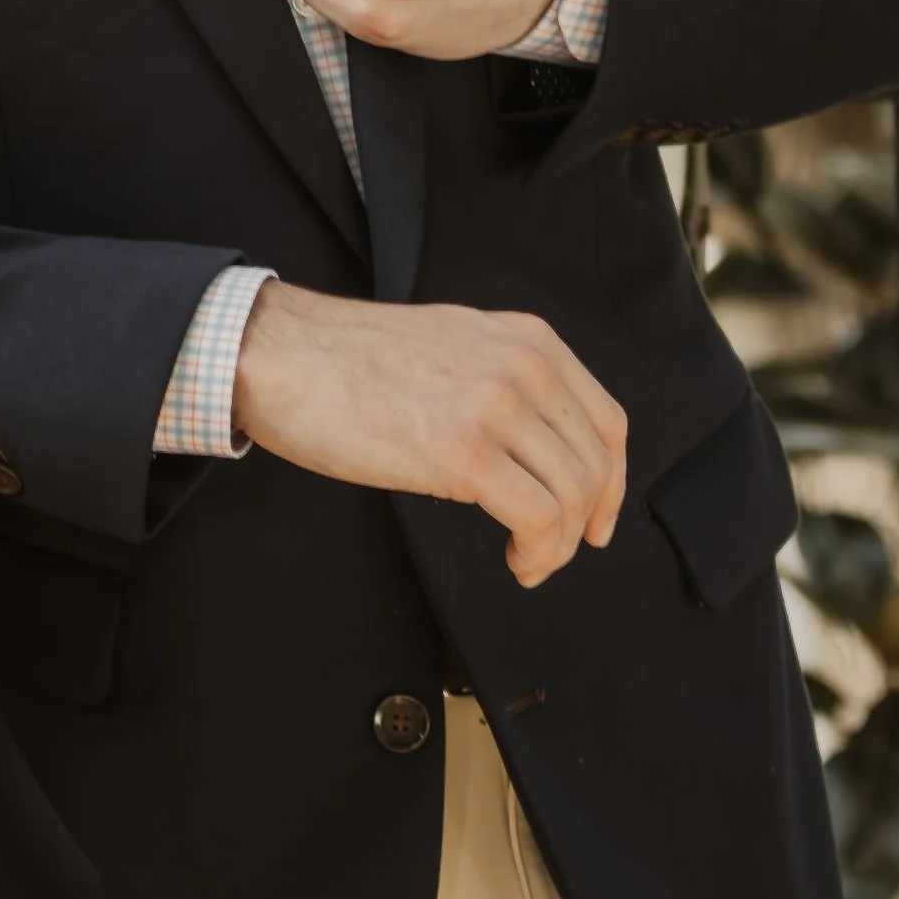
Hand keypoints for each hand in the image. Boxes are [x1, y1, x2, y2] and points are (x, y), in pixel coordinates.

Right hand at [232, 280, 627, 584]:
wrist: (285, 354)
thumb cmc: (352, 360)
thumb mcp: (455, 344)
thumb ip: (506, 379)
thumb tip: (538, 446)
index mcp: (526, 338)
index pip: (607, 420)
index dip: (612, 483)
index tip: (597, 521)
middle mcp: (524, 364)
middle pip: (596, 464)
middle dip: (585, 524)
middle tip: (550, 553)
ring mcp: (496, 405)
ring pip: (574, 496)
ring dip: (558, 547)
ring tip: (526, 561)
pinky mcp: (463, 451)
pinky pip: (538, 519)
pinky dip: (538, 553)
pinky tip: (513, 560)